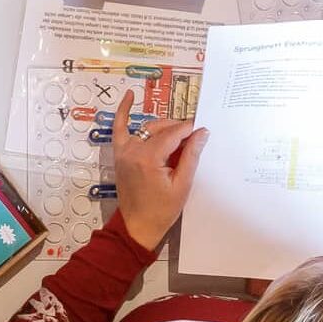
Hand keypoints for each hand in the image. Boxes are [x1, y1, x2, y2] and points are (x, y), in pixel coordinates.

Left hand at [108, 92, 209, 247]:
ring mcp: (123, 151)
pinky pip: (119, 127)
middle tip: (195, 135)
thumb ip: (191, 156)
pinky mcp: (119, 154)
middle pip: (160, 128)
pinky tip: (129, 96)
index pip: (173, 134)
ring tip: (180, 131)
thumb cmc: (162, 210)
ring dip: (163, 126)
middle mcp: (132, 150)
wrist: (138, 225)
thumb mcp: (182, 184)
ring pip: (146, 127)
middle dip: (179, 129)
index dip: (189, 130)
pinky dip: (123, 111)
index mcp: (148, 158)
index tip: (203, 129)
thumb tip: (202, 133)